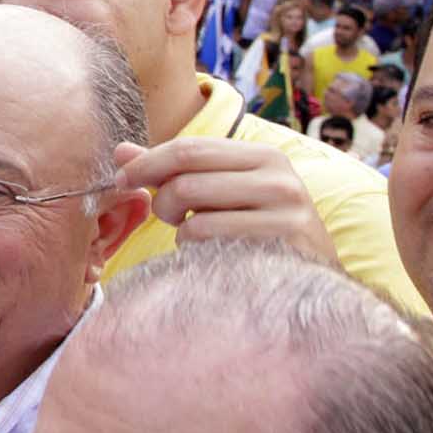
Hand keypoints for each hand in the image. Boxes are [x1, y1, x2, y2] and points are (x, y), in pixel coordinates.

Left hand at [111, 138, 335, 261]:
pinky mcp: (280, 249)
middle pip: (186, 182)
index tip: (121, 180)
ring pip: (195, 218)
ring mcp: (285, 215)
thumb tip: (120, 152)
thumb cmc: (255, 230)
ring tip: (199, 237)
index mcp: (264, 157)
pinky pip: (210, 247)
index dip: (146, 163)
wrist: (312, 283)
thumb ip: (173, 170)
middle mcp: (279, 179)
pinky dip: (196, 253)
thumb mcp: (220, 191)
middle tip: (167, 217)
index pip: (189, 148)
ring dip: (181, 232)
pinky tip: (213, 256)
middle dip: (161, 202)